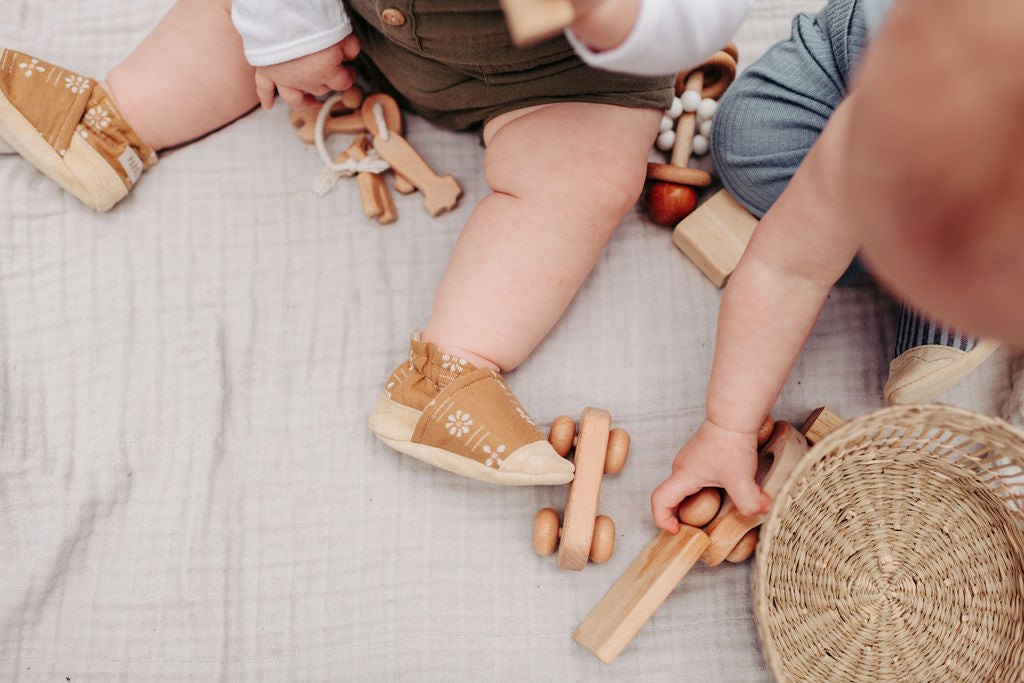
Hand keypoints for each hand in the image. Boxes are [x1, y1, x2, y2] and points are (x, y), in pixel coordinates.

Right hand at [253, 35, 360, 109]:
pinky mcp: (267, 71)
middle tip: (331, 74)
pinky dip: (265, 97)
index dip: (348, 76)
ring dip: (304, 101)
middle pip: (321, 89)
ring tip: (311, 101)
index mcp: (327, 72)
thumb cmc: (312, 25)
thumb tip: (351, 55)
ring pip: (295, 97)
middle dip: (328, 83)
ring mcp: (285, 78)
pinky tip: (268, 105)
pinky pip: (264, 89)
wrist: (283, 19)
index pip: (343, 82)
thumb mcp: (341, 33)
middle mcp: (306, 80)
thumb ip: (350, 47)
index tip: (350, 71)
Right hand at [650, 419, 769, 532]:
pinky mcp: (702, 456)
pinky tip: (728, 490)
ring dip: (696, 502)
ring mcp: (691, 460)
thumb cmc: (730, 440)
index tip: (678, 530)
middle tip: (701, 526)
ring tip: (718, 509)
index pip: (659, 501)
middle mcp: (682, 468)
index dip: (662, 520)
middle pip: (670, 497)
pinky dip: (706, 490)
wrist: (735, 415)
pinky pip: (696, 479)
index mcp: (682, 476)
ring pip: (684, 488)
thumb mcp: (741, 477)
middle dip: (681, 515)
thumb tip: (761, 510)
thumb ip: (750, 501)